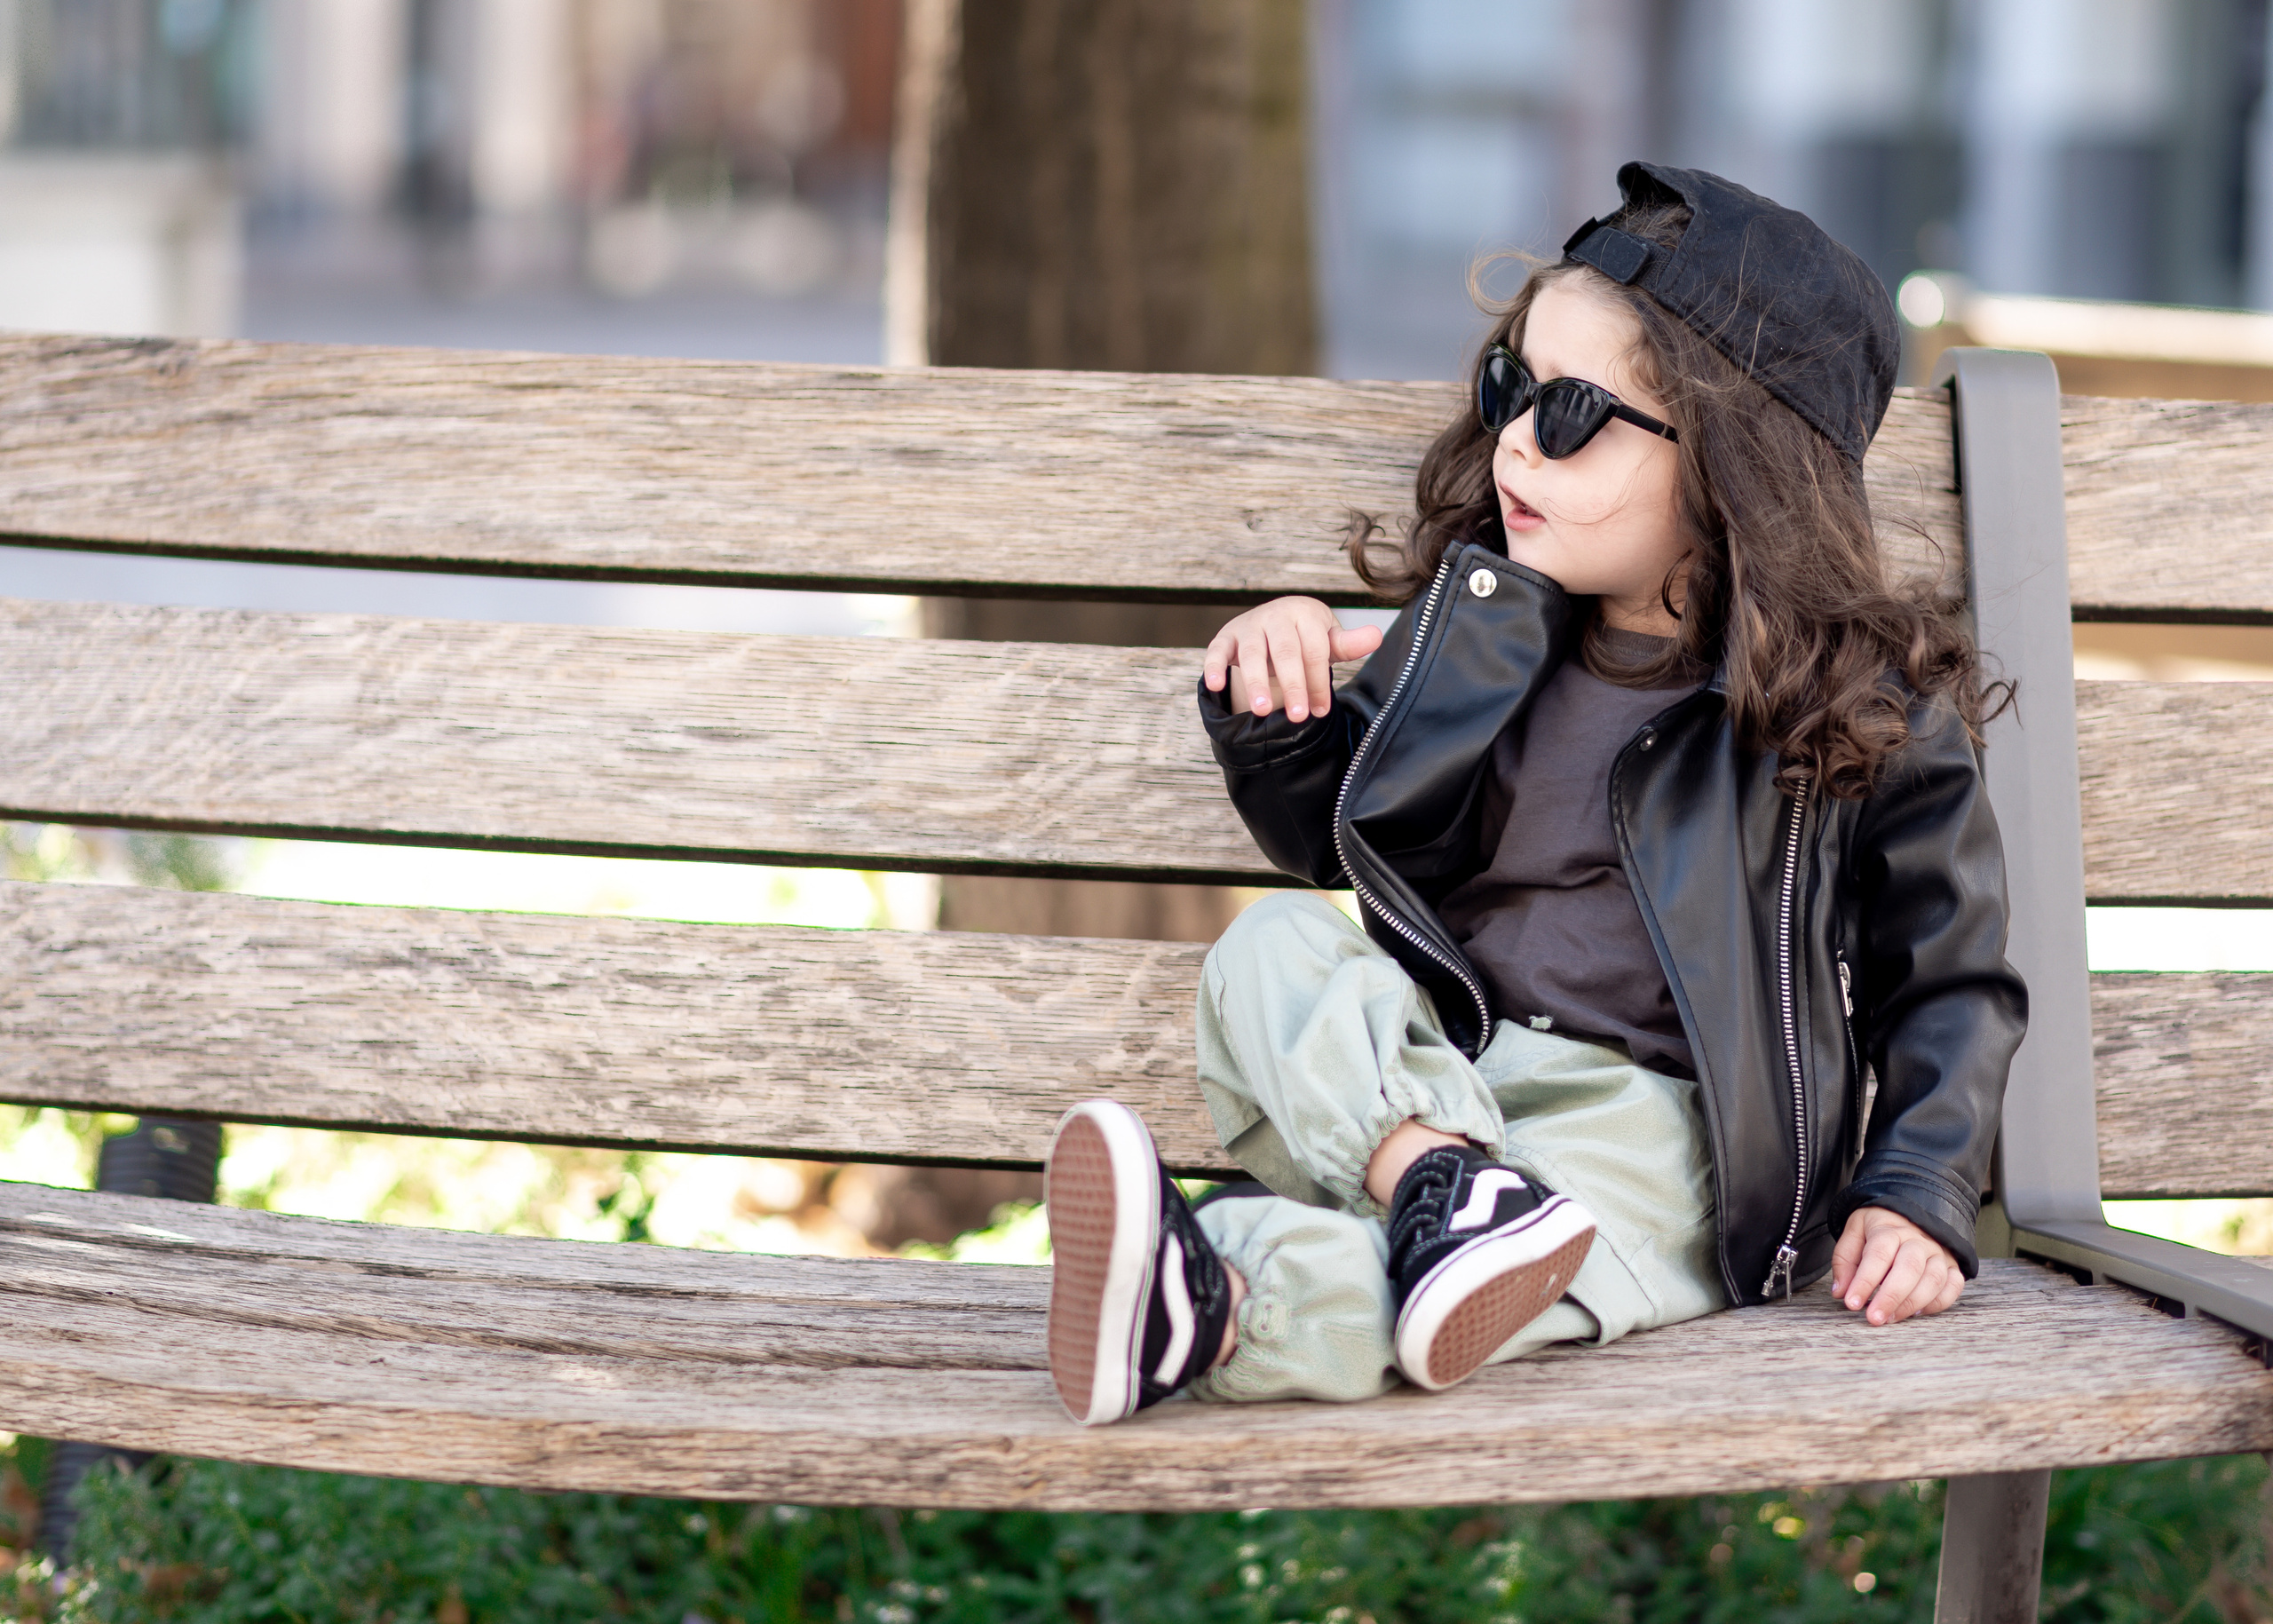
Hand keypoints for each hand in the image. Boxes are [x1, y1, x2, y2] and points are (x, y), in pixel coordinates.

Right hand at [1202, 597, 1383, 723]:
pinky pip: (1217, 650)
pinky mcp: (1227, 636)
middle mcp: (1276, 615)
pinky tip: (1216, 685)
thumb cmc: (1306, 638)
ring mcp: (1249, 625)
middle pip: (1285, 652)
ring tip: (1260, 710)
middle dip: (1292, 685)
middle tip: (1298, 716)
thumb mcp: (1328, 640)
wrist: (1273, 622)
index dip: (1318, 681)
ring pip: (1252, 653)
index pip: (1314, 650)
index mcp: (1305, 613)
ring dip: (1256, 681)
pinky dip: (1214, 666)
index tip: (1321, 711)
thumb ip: (1348, 644)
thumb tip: (1376, 636)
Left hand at [1831, 1206, 1964, 1324]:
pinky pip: (1952, 1287)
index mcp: (1889, 1229)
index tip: (1852, 1303)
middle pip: (1909, 1268)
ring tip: (1890, 1318)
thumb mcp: (1854, 1233)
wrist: (1908, 1213)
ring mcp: (1938, 1253)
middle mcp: (1918, 1240)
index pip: (1878, 1255)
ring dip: (1911, 1303)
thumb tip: (1841, 1292)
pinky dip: (1938, 1303)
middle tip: (1874, 1318)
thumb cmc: (1877, 1228)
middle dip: (1890, 1297)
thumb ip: (1845, 1261)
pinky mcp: (1952, 1266)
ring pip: (1933, 1280)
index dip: (1864, 1281)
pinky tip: (1917, 1313)